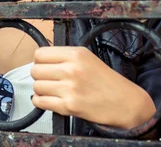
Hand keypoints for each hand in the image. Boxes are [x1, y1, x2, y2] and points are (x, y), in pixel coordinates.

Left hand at [30, 46, 155, 128]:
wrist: (124, 102)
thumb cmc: (107, 81)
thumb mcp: (88, 58)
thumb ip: (65, 57)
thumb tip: (40, 60)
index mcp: (76, 54)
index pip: (40, 54)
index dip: (40, 61)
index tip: (45, 66)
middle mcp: (71, 69)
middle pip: (35, 70)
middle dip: (39, 76)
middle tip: (49, 80)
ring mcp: (69, 88)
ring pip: (36, 86)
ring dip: (41, 90)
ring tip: (52, 91)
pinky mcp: (69, 106)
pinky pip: (40, 102)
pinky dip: (41, 102)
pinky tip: (50, 100)